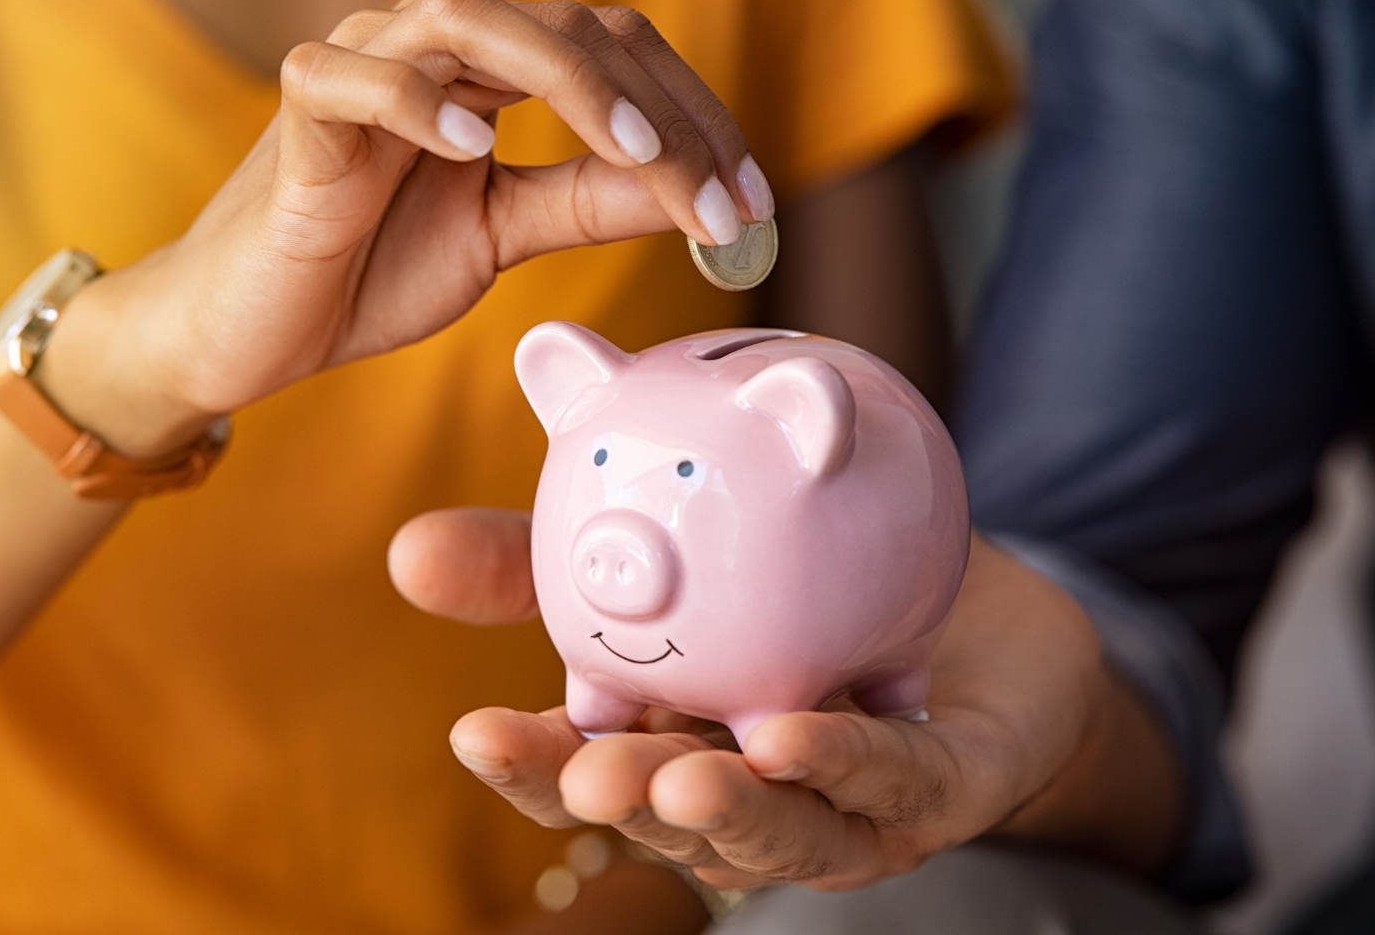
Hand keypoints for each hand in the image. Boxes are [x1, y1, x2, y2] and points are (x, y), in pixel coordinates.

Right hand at [38, 0, 774, 455]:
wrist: (257, 327)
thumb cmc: (373, 269)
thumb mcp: (503, 235)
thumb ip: (586, 204)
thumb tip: (687, 193)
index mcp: (492, 75)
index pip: (615, 55)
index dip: (693, 117)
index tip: (751, 203)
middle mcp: (435, 50)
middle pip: (569, 28)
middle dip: (660, 113)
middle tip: (721, 202)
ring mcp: (362, 67)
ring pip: (468, 18)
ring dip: (568, 82)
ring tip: (635, 157)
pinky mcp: (299, 114)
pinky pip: (349, 77)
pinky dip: (412, 102)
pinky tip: (472, 150)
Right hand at [392, 515, 1183, 889]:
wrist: (972, 601)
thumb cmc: (807, 593)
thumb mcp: (672, 558)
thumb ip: (549, 560)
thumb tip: (407, 549)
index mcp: (671, 741)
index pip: (587, 769)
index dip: (533, 764)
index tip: (474, 731)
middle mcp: (746, 793)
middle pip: (667, 815)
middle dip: (619, 803)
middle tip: (583, 772)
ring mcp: (841, 807)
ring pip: (777, 830)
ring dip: (725, 812)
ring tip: (677, 781)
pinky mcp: (933, 791)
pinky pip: (888, 782)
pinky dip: (842, 762)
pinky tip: (794, 734)